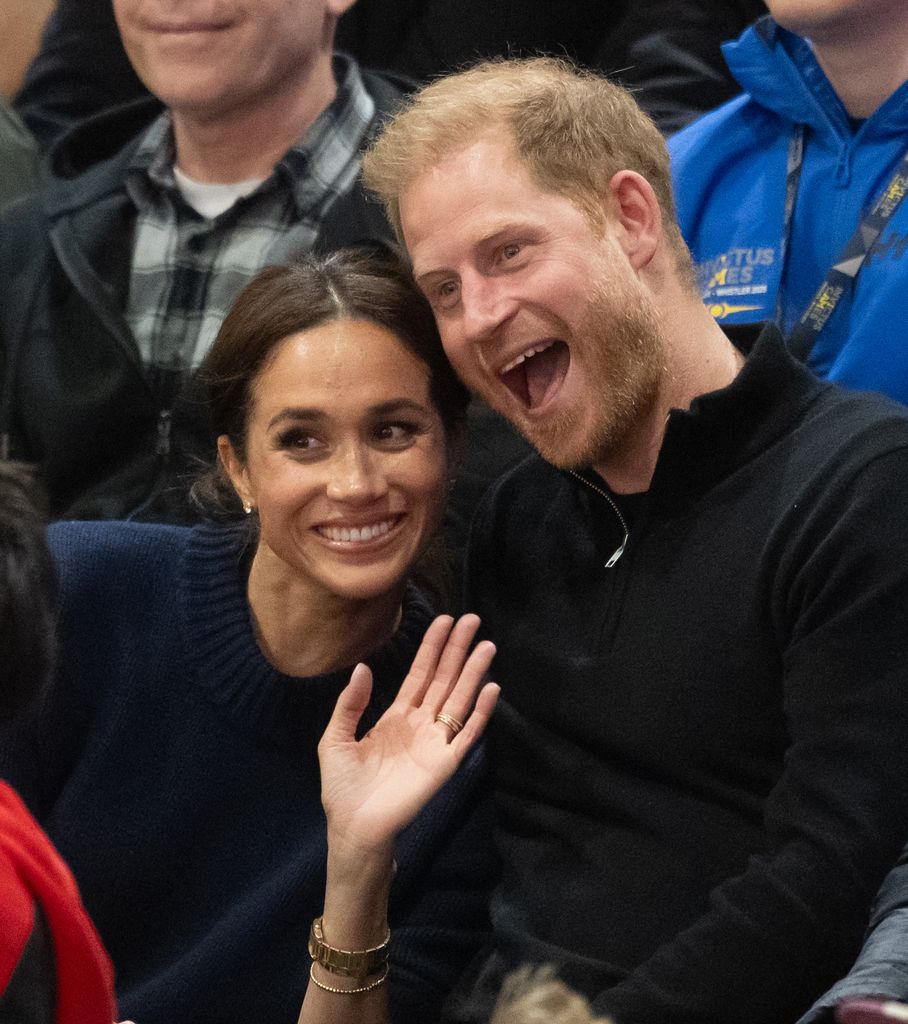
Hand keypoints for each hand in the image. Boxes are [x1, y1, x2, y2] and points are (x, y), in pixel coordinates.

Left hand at [318, 614, 498, 857]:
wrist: (353, 826)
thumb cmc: (343, 787)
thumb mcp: (336, 738)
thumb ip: (350, 704)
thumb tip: (363, 667)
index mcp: (397, 716)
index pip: (420, 674)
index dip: (432, 647)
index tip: (444, 620)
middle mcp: (420, 724)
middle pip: (444, 679)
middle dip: (458, 650)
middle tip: (473, 619)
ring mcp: (435, 743)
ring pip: (459, 700)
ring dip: (473, 673)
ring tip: (486, 646)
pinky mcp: (444, 764)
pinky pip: (467, 734)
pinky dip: (480, 713)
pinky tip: (491, 689)